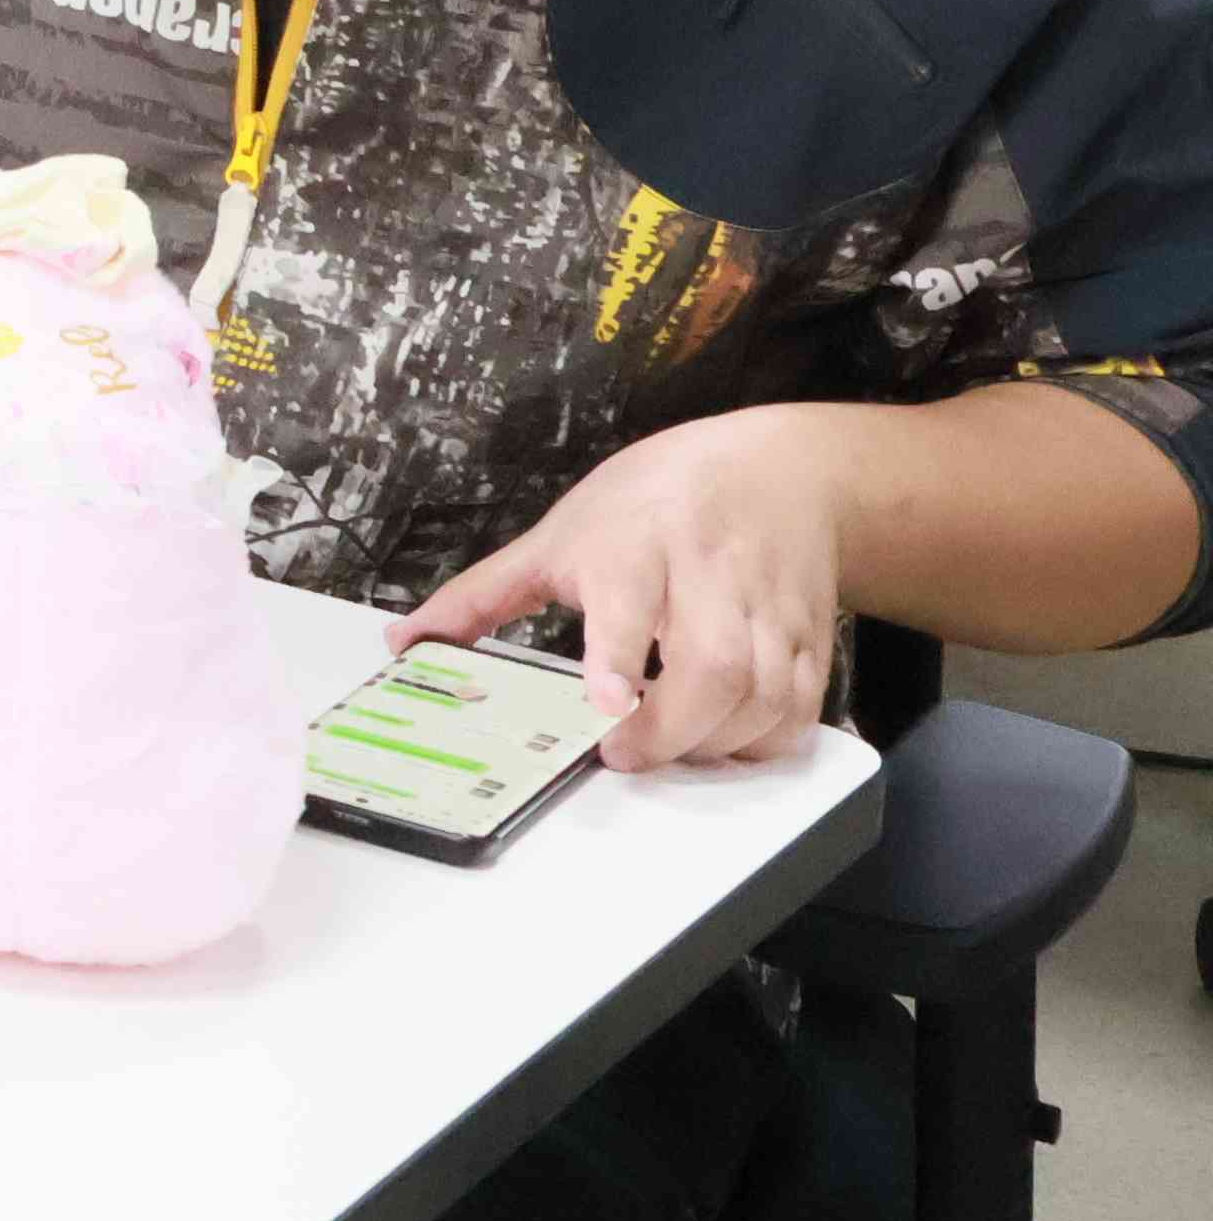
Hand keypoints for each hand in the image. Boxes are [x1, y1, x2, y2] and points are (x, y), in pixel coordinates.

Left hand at [400, 407, 849, 771]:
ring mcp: (768, 609)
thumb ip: (483, 595)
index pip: (628, 599)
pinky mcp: (811, 637)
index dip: (617, 655)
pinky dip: (763, 742)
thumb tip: (408, 643)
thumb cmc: (653, 502)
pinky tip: (723, 742)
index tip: (607, 701)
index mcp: (634, 545)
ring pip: (763, 695)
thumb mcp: (558, 534)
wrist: (774, 470)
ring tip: (665, 747)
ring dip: (715, 743)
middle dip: (670, 728)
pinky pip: (800, 708)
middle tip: (621, 750)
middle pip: (712, 666)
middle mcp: (708, 576)